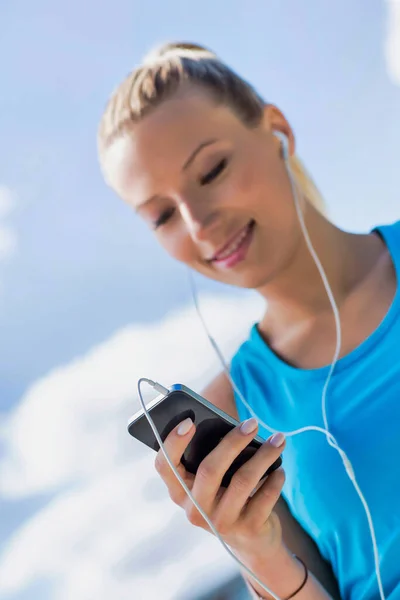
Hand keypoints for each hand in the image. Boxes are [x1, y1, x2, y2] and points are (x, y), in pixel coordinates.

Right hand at [154, 417, 285, 558]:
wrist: (252, 543)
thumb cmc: (228, 496)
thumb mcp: (213, 482)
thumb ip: (213, 457)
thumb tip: (234, 428)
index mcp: (179, 492)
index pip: (165, 466)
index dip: (174, 443)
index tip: (190, 421)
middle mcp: (195, 510)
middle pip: (209, 469)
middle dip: (233, 441)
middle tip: (253, 423)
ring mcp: (221, 522)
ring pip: (243, 480)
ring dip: (264, 455)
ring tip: (278, 440)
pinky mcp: (247, 530)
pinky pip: (265, 496)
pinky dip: (275, 479)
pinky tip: (279, 469)